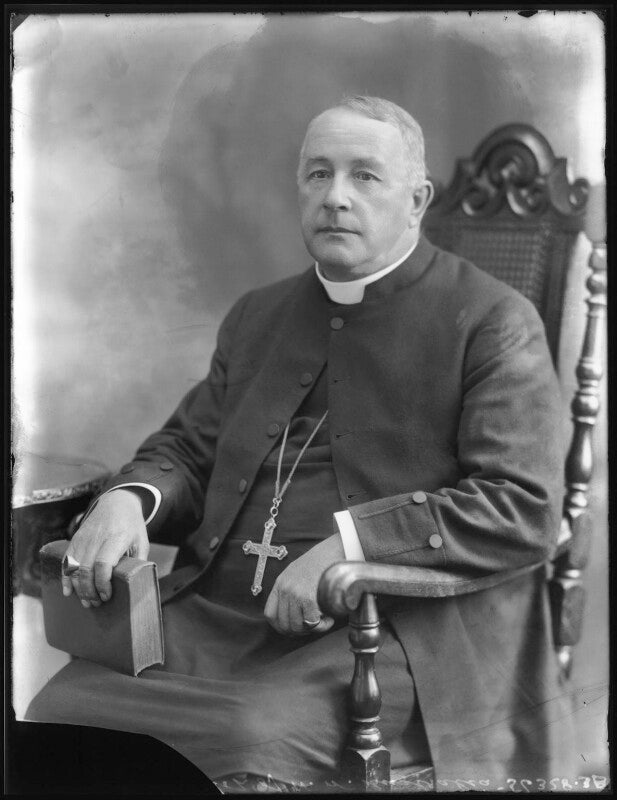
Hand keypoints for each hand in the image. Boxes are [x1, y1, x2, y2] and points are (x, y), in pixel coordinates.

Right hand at [62, 489, 148, 606]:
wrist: (117, 502)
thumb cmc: (132, 525)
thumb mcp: (142, 541)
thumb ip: (138, 562)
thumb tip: (135, 584)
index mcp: (117, 537)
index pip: (103, 564)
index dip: (102, 583)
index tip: (107, 596)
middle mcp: (97, 538)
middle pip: (86, 569)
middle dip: (89, 591)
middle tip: (96, 604)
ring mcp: (84, 538)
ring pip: (74, 567)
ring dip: (78, 588)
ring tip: (87, 602)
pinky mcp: (75, 539)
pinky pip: (66, 560)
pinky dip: (65, 577)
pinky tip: (68, 591)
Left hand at [263, 533, 344, 635]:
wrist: (335, 551)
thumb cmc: (321, 562)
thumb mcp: (297, 573)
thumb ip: (291, 590)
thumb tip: (293, 615)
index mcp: (280, 583)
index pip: (270, 615)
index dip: (281, 627)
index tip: (292, 629)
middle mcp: (285, 589)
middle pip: (284, 624)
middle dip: (299, 631)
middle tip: (313, 626)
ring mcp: (295, 594)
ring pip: (298, 626)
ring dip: (312, 628)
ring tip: (323, 619)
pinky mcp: (308, 599)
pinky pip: (312, 624)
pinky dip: (322, 626)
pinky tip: (329, 618)